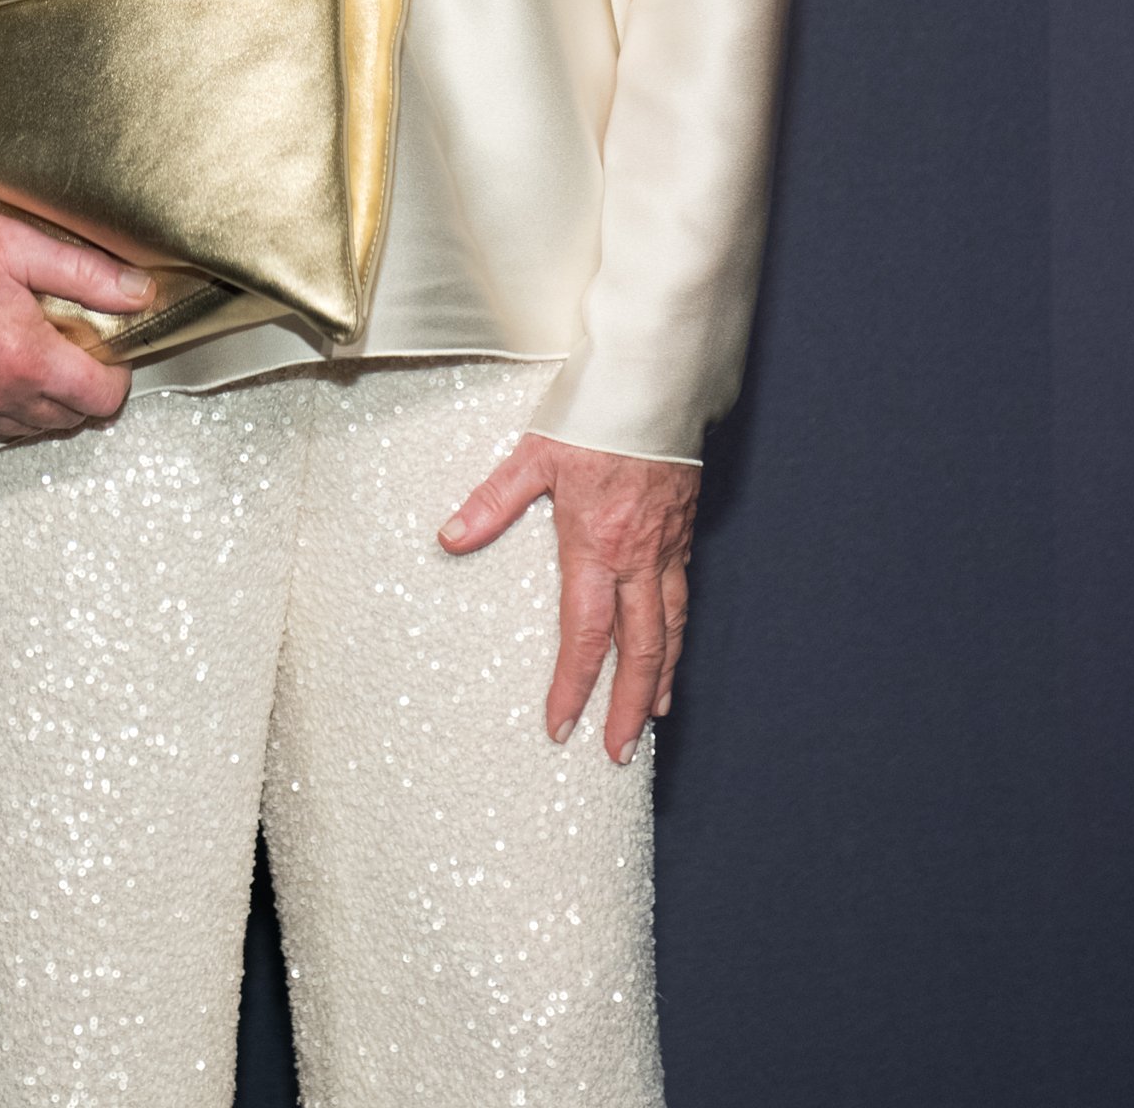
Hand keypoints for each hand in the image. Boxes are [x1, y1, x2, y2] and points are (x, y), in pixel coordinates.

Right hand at [0, 191, 154, 450]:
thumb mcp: (24, 246)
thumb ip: (90, 275)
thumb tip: (140, 293)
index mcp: (25, 359)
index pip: (100, 399)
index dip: (116, 377)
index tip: (109, 354)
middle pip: (65, 420)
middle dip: (81, 389)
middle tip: (73, 348)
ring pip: (22, 432)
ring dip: (40, 405)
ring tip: (34, 359)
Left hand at [439, 436, 700, 759]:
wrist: (657, 382)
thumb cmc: (596, 412)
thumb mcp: (535, 453)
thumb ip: (493, 501)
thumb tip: (450, 537)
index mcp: (596, 544)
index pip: (585, 633)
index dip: (574, 685)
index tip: (561, 724)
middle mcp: (637, 556)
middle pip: (638, 648)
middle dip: (627, 705)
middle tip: (617, 750)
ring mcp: (666, 546)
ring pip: (670, 628)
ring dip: (660, 678)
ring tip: (651, 715)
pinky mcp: (683, 530)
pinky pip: (684, 596)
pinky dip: (678, 633)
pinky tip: (671, 646)